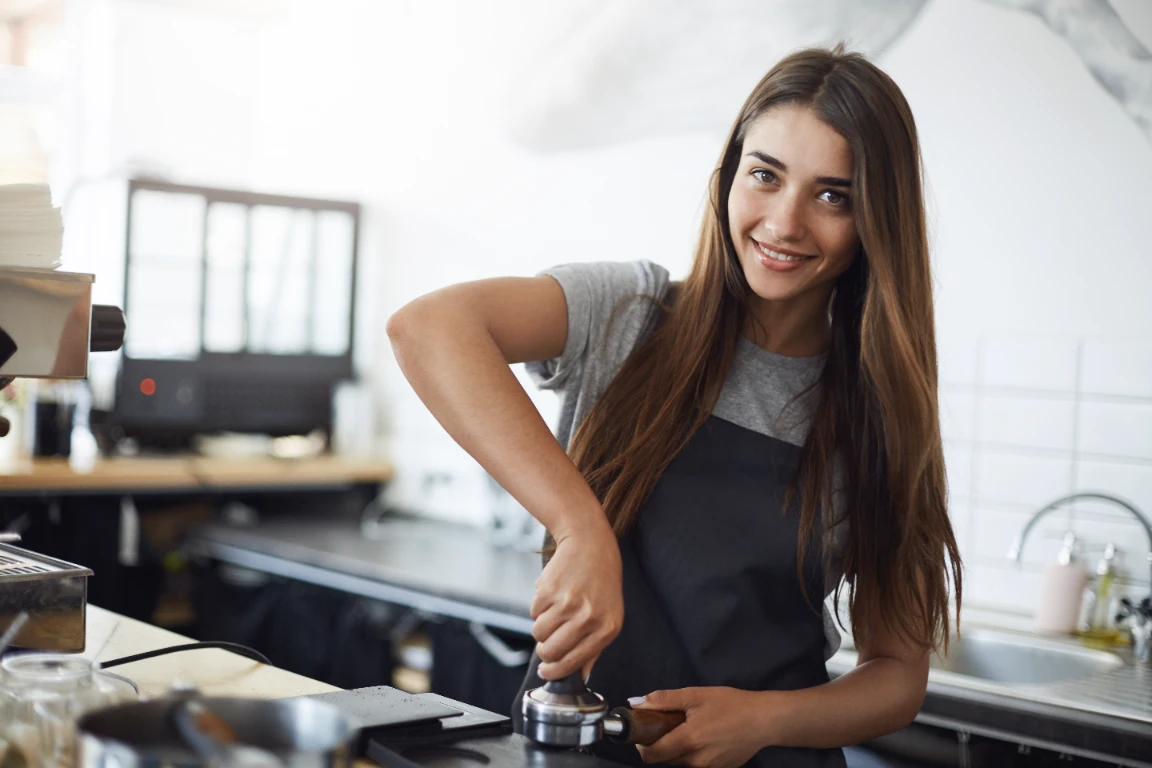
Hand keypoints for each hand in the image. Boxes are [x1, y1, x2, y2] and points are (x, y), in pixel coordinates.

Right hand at [530, 519, 622, 679]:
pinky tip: (553, 596)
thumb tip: (580, 676)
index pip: (573, 663)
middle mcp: (588, 617)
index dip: (555, 671)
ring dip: (541, 628)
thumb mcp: (610, 617)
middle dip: (544, 652)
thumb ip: (594, 649)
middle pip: (550, 651)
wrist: (591, 545)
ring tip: (554, 613)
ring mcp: (567, 603)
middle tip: (546, 643)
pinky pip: (532, 613)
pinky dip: (538, 609)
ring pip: (538, 633)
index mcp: (607, 629)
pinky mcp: (549, 590)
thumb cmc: (602, 584)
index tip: (546, 672)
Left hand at [633, 687, 777, 766]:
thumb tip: (636, 703)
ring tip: (689, 728)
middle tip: (668, 724)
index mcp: (688, 741)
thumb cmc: (730, 704)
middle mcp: (696, 761)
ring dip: (677, 749)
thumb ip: (664, 700)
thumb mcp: (695, 695)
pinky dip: (693, 754)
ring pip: (681, 763)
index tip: (643, 731)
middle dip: (661, 744)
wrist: (763, 720)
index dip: (642, 744)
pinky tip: (705, 737)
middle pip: (665, 759)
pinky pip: (696, 765)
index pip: (652, 755)